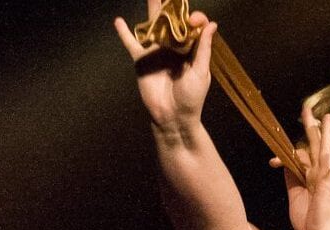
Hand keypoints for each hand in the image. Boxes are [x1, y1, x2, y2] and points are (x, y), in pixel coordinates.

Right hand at [114, 3, 216, 131]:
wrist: (173, 117)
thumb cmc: (192, 98)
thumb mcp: (201, 72)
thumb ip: (203, 48)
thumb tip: (211, 24)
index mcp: (190, 49)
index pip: (191, 26)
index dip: (193, 18)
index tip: (192, 20)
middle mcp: (173, 46)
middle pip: (171, 20)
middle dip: (171, 5)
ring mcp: (157, 52)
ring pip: (152, 26)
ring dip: (151, 9)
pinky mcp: (142, 60)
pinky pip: (132, 44)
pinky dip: (124, 33)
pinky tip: (118, 21)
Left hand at [271, 105, 329, 229]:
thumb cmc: (310, 223)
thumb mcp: (294, 197)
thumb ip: (291, 180)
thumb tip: (284, 165)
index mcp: (310, 178)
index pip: (299, 158)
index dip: (284, 155)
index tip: (271, 161)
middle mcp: (319, 176)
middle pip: (314, 147)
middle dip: (311, 128)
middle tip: (309, 110)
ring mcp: (325, 180)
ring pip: (326, 152)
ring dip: (327, 134)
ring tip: (329, 117)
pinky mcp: (329, 186)